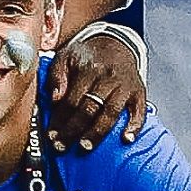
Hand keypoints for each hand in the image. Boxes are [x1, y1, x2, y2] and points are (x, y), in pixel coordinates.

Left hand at [49, 24, 147, 144]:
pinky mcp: (139, 92)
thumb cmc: (85, 55)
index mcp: (87, 71)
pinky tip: (126, 139)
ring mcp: (125, 86)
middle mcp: (108, 79)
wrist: (115, 43)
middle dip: (74, 130)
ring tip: (85, 147)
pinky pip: (139, 111)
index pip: (71, 101)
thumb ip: (56, 77)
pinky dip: (135, 125)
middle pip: (90, 109)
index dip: (60, 120)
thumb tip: (54, 99)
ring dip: (98, 132)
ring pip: (111, 113)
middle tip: (62, 146)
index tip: (51, 135)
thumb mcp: (64, 57)